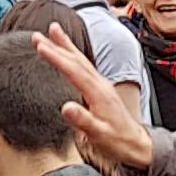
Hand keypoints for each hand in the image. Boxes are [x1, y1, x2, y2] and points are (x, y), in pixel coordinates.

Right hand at [33, 32, 156, 175]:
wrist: (137, 144)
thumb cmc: (118, 141)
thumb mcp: (99, 134)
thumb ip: (83, 120)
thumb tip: (65, 108)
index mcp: (98, 93)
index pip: (73, 70)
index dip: (56, 57)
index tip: (41, 46)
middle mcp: (100, 85)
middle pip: (76, 60)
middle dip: (56, 46)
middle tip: (38, 35)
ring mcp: (102, 85)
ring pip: (81, 60)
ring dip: (66, 45)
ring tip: (54, 31)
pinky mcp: (101, 89)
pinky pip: (84, 66)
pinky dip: (74, 56)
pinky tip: (69, 53)